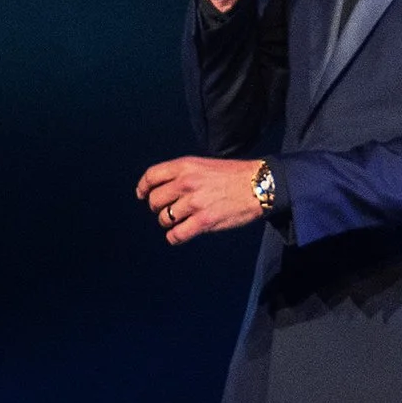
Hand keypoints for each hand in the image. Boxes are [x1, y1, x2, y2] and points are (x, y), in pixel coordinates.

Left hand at [136, 156, 263, 245]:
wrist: (259, 185)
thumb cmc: (233, 175)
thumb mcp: (204, 165)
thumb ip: (184, 174)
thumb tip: (164, 188)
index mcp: (186, 166)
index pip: (152, 176)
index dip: (143, 187)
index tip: (142, 195)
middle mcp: (186, 183)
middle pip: (154, 200)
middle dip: (157, 208)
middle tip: (166, 211)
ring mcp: (195, 203)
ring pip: (165, 218)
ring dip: (168, 222)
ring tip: (178, 222)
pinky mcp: (204, 221)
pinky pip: (177, 235)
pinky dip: (174, 237)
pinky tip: (180, 235)